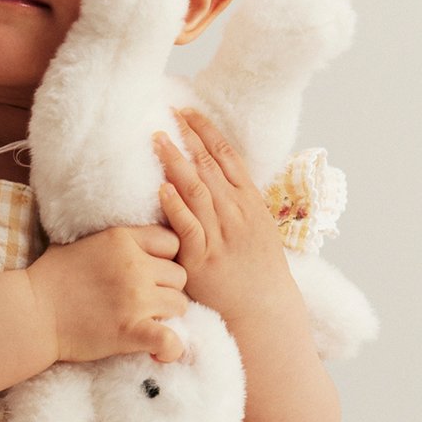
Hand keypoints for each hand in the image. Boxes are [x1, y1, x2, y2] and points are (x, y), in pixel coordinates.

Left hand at [153, 106, 294, 318]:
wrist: (264, 309)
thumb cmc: (258, 271)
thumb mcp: (258, 229)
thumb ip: (238, 203)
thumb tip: (218, 179)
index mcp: (250, 202)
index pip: (227, 156)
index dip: (207, 131)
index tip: (188, 112)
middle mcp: (236, 213)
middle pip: (209, 166)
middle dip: (188, 137)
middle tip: (167, 114)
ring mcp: (220, 235)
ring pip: (197, 190)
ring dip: (176, 161)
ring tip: (157, 140)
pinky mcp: (202, 258)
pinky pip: (188, 226)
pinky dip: (175, 205)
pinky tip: (162, 187)